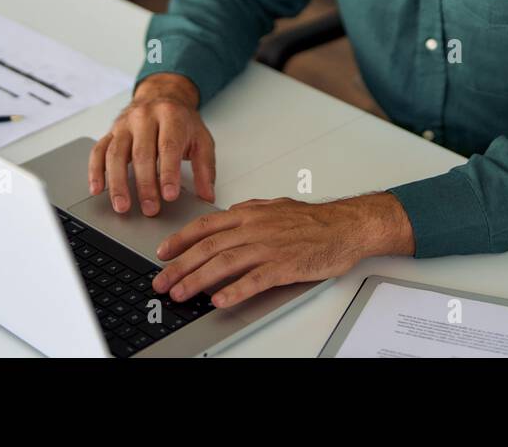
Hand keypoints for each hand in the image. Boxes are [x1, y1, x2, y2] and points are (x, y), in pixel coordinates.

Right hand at [89, 73, 214, 215]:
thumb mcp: (202, 139)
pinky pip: (98, 151)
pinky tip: (97, 189)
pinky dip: (96, 172)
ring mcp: (124, 124)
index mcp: (171, 117)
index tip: (169, 195)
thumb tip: (207, 196)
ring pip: (116, 154)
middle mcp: (144, 117)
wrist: (163, 95)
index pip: (168, 147)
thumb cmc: (182, 121)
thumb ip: (205, 168)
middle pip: (141, 153)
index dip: (168, 173)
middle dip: (145, 184)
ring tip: (123, 206)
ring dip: (118, 183)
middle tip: (150, 208)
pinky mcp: (110, 132)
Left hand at [151, 193, 413, 307]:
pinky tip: (219, 300)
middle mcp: (254, 228)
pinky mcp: (284, 266)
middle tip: (161, 282)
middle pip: (207, 247)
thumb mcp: (274, 207)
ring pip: (224, 264)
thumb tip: (227, 216)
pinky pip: (254, 280)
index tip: (162, 252)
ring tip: (181, 294)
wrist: (346, 226)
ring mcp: (268, 246)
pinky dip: (234, 291)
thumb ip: (249, 213)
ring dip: (197, 281)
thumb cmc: (314, 220)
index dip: (180, 239)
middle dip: (179, 266)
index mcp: (249, 213)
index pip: (205, 226)